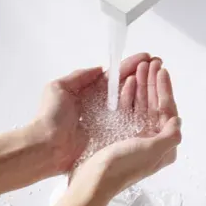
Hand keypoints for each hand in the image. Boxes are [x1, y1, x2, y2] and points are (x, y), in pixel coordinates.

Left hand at [33, 53, 151, 172]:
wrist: (46, 148)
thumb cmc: (50, 117)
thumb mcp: (58, 88)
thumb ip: (79, 76)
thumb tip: (100, 69)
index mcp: (90, 92)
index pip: (114, 76)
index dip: (129, 66)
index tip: (146, 57)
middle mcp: (102, 106)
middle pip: (127, 87)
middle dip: (143, 74)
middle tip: (159, 64)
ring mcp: (109, 121)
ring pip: (131, 102)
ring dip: (145, 88)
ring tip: (159, 76)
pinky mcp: (113, 136)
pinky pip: (130, 121)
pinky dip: (141, 110)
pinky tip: (152, 101)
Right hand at [68, 61, 180, 205]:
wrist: (91, 182)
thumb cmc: (121, 167)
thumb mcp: (151, 151)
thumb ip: (169, 136)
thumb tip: (178, 120)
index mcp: (163, 146)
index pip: (168, 111)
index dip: (165, 89)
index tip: (161, 70)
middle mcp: (152, 141)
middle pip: (156, 106)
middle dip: (153, 83)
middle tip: (150, 63)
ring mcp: (136, 138)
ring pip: (142, 106)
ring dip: (142, 86)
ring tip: (139, 67)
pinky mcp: (120, 136)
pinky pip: (128, 111)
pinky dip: (129, 96)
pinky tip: (127, 83)